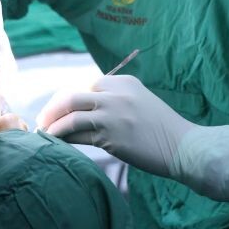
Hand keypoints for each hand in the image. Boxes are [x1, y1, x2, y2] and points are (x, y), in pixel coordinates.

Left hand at [37, 74, 228, 208]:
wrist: (185, 146)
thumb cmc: (164, 131)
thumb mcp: (140, 104)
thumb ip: (117, 101)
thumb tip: (87, 112)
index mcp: (124, 82)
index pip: (85, 85)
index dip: (68, 99)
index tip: (59, 111)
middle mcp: (116, 93)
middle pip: (71, 96)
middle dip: (53, 109)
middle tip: (43, 122)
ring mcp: (113, 113)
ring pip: (70, 114)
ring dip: (53, 126)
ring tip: (45, 136)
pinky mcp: (111, 135)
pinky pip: (77, 135)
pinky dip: (62, 139)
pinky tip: (56, 145)